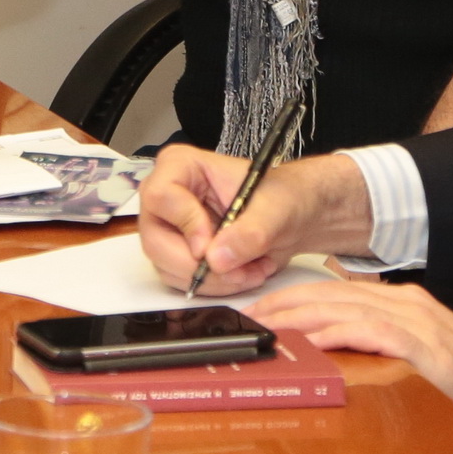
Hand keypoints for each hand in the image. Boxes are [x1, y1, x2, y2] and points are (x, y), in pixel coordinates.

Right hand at [133, 145, 370, 294]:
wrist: (295, 215)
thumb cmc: (284, 196)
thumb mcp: (275, 209)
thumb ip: (249, 232)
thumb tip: (216, 259)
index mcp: (180, 167)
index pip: (162, 198)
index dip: (187, 226)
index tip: (215, 246)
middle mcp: (166, 198)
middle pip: (156, 241)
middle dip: (201, 267)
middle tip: (240, 272)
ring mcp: (169, 229)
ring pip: (169, 268)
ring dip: (214, 280)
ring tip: (252, 270)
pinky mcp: (178, 255)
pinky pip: (182, 281)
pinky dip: (216, 286)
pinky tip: (244, 274)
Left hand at [259, 277, 452, 453]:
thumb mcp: (423, 369)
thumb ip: (386, 360)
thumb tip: (341, 369)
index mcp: (407, 309)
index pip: (338, 296)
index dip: (296, 302)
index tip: (263, 315)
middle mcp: (410, 306)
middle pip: (332, 296)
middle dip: (284, 305)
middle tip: (246, 319)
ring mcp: (418, 323)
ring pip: (343, 308)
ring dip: (298, 317)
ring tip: (263, 327)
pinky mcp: (426, 346)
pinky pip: (370, 333)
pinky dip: (335, 335)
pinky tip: (307, 343)